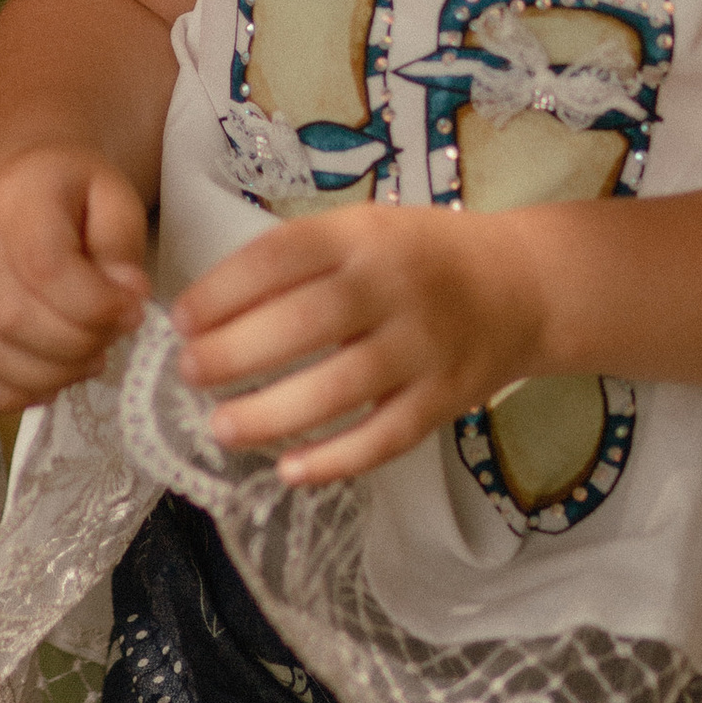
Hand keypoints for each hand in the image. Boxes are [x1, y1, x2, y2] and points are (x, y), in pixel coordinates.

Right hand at [0, 143, 151, 410]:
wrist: (18, 185)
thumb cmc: (73, 196)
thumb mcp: (114, 199)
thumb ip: (122, 244)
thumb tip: (125, 296)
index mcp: (17, 203)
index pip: (45, 270)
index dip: (95, 306)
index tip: (133, 313)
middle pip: (13, 319)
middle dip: (77, 346)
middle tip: (111, 339)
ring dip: (48, 376)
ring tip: (86, 361)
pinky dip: (3, 395)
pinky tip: (45, 385)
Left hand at [172, 205, 542, 483]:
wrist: (522, 287)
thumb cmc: (416, 257)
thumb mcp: (358, 232)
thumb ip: (293, 263)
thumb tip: (203, 311)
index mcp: (361, 236)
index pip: (281, 256)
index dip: (224, 289)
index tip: (179, 318)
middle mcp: (393, 288)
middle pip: (306, 322)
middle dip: (237, 351)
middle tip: (189, 374)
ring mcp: (423, 347)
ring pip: (341, 388)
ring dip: (273, 413)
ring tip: (221, 428)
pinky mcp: (444, 399)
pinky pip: (386, 437)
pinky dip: (337, 458)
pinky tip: (289, 470)